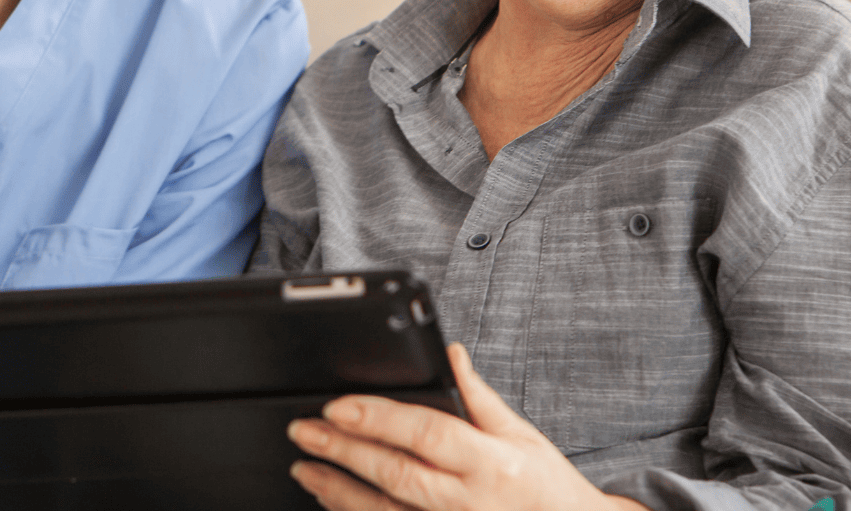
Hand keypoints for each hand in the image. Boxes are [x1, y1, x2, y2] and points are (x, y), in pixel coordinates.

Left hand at [286, 343, 646, 510]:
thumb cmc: (547, 487)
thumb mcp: (522, 435)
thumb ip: (479, 398)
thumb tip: (450, 354)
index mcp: (490, 463)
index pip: (426, 434)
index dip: (378, 419)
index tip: (337, 406)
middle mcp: (467, 501)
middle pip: (394, 474)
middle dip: (342, 451)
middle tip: (303, 431)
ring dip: (336, 489)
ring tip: (303, 467)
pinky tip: (330, 501)